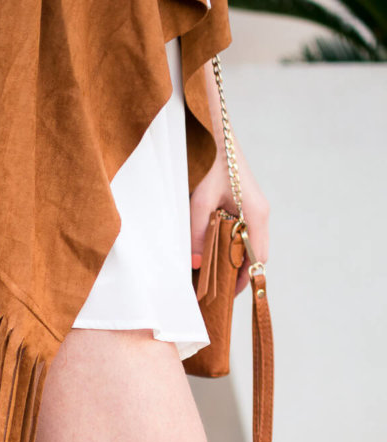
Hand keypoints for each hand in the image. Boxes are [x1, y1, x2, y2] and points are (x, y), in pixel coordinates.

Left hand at [190, 65, 269, 296]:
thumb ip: (198, 233)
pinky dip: (224, 245)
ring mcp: (252, 207)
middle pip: (251, 255)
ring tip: (204, 277)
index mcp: (257, 215)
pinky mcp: (242, 201)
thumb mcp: (198, 200)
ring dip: (227, 260)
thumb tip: (197, 264)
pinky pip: (237, 231)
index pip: (257, 260)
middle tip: (210, 293)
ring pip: (243, 244)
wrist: (212, 128)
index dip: (243, 281)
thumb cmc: (209, 161)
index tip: (225, 298)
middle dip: (233, 275)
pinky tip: (206, 252)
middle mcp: (259, 213)